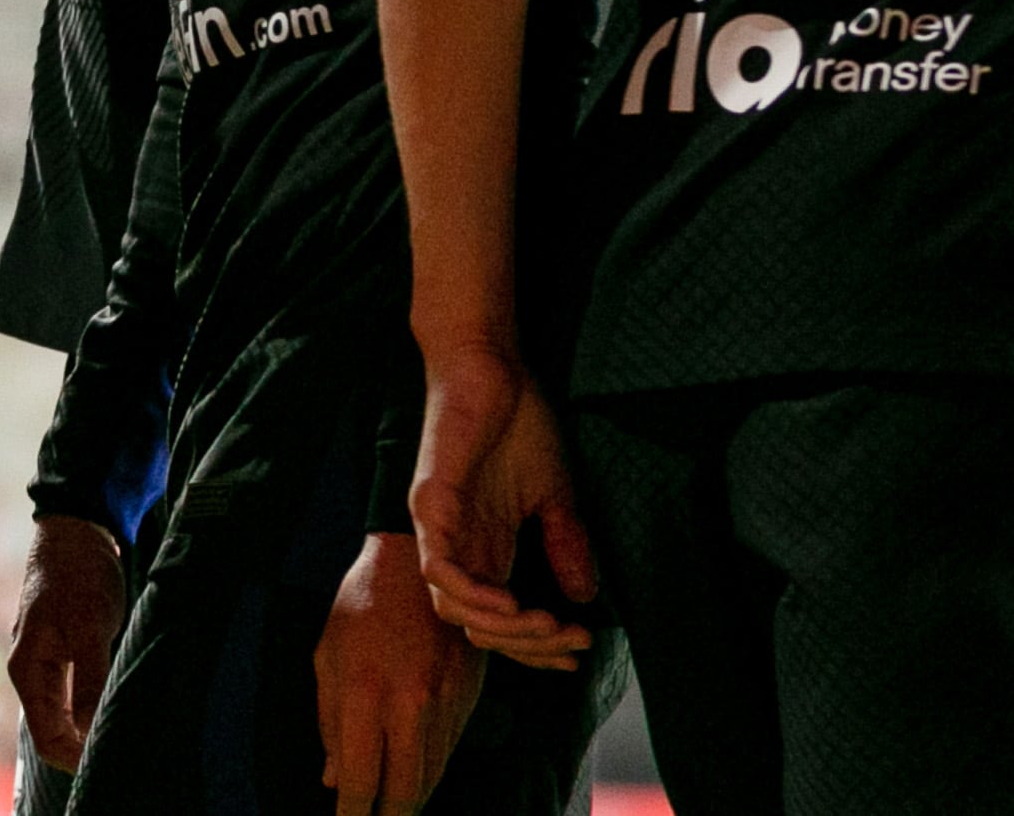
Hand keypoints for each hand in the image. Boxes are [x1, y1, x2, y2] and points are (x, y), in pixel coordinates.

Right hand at [6, 513, 127, 771]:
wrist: (75, 529)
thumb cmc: (78, 574)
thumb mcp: (88, 627)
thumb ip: (89, 680)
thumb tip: (92, 730)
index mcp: (27, 669)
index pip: (47, 737)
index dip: (77, 758)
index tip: (112, 759)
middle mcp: (31, 671)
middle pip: (53, 731)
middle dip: (84, 748)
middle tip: (124, 749)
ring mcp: (45, 662)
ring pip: (64, 714)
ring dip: (89, 729)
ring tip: (124, 732)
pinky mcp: (62, 652)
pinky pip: (73, 695)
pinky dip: (91, 708)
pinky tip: (115, 707)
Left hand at [314, 532, 485, 815]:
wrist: (419, 557)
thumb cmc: (363, 604)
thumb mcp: (329, 656)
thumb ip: (330, 722)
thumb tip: (334, 780)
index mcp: (366, 692)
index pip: (361, 780)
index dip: (352, 815)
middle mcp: (411, 704)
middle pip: (407, 792)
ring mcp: (446, 701)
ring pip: (432, 775)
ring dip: (411, 799)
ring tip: (390, 808)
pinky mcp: (469, 695)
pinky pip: (449, 749)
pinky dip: (430, 769)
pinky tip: (414, 774)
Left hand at [406, 347, 595, 669]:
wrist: (490, 363)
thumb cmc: (516, 419)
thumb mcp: (553, 492)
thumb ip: (564, 542)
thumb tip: (583, 595)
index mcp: (484, 548)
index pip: (500, 621)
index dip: (537, 646)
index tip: (580, 650)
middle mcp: (457, 547)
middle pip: (477, 628)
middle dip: (528, 646)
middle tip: (573, 640)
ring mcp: (439, 528)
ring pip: (454, 610)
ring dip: (503, 629)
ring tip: (547, 625)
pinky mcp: (430, 503)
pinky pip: (437, 569)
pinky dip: (471, 595)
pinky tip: (512, 602)